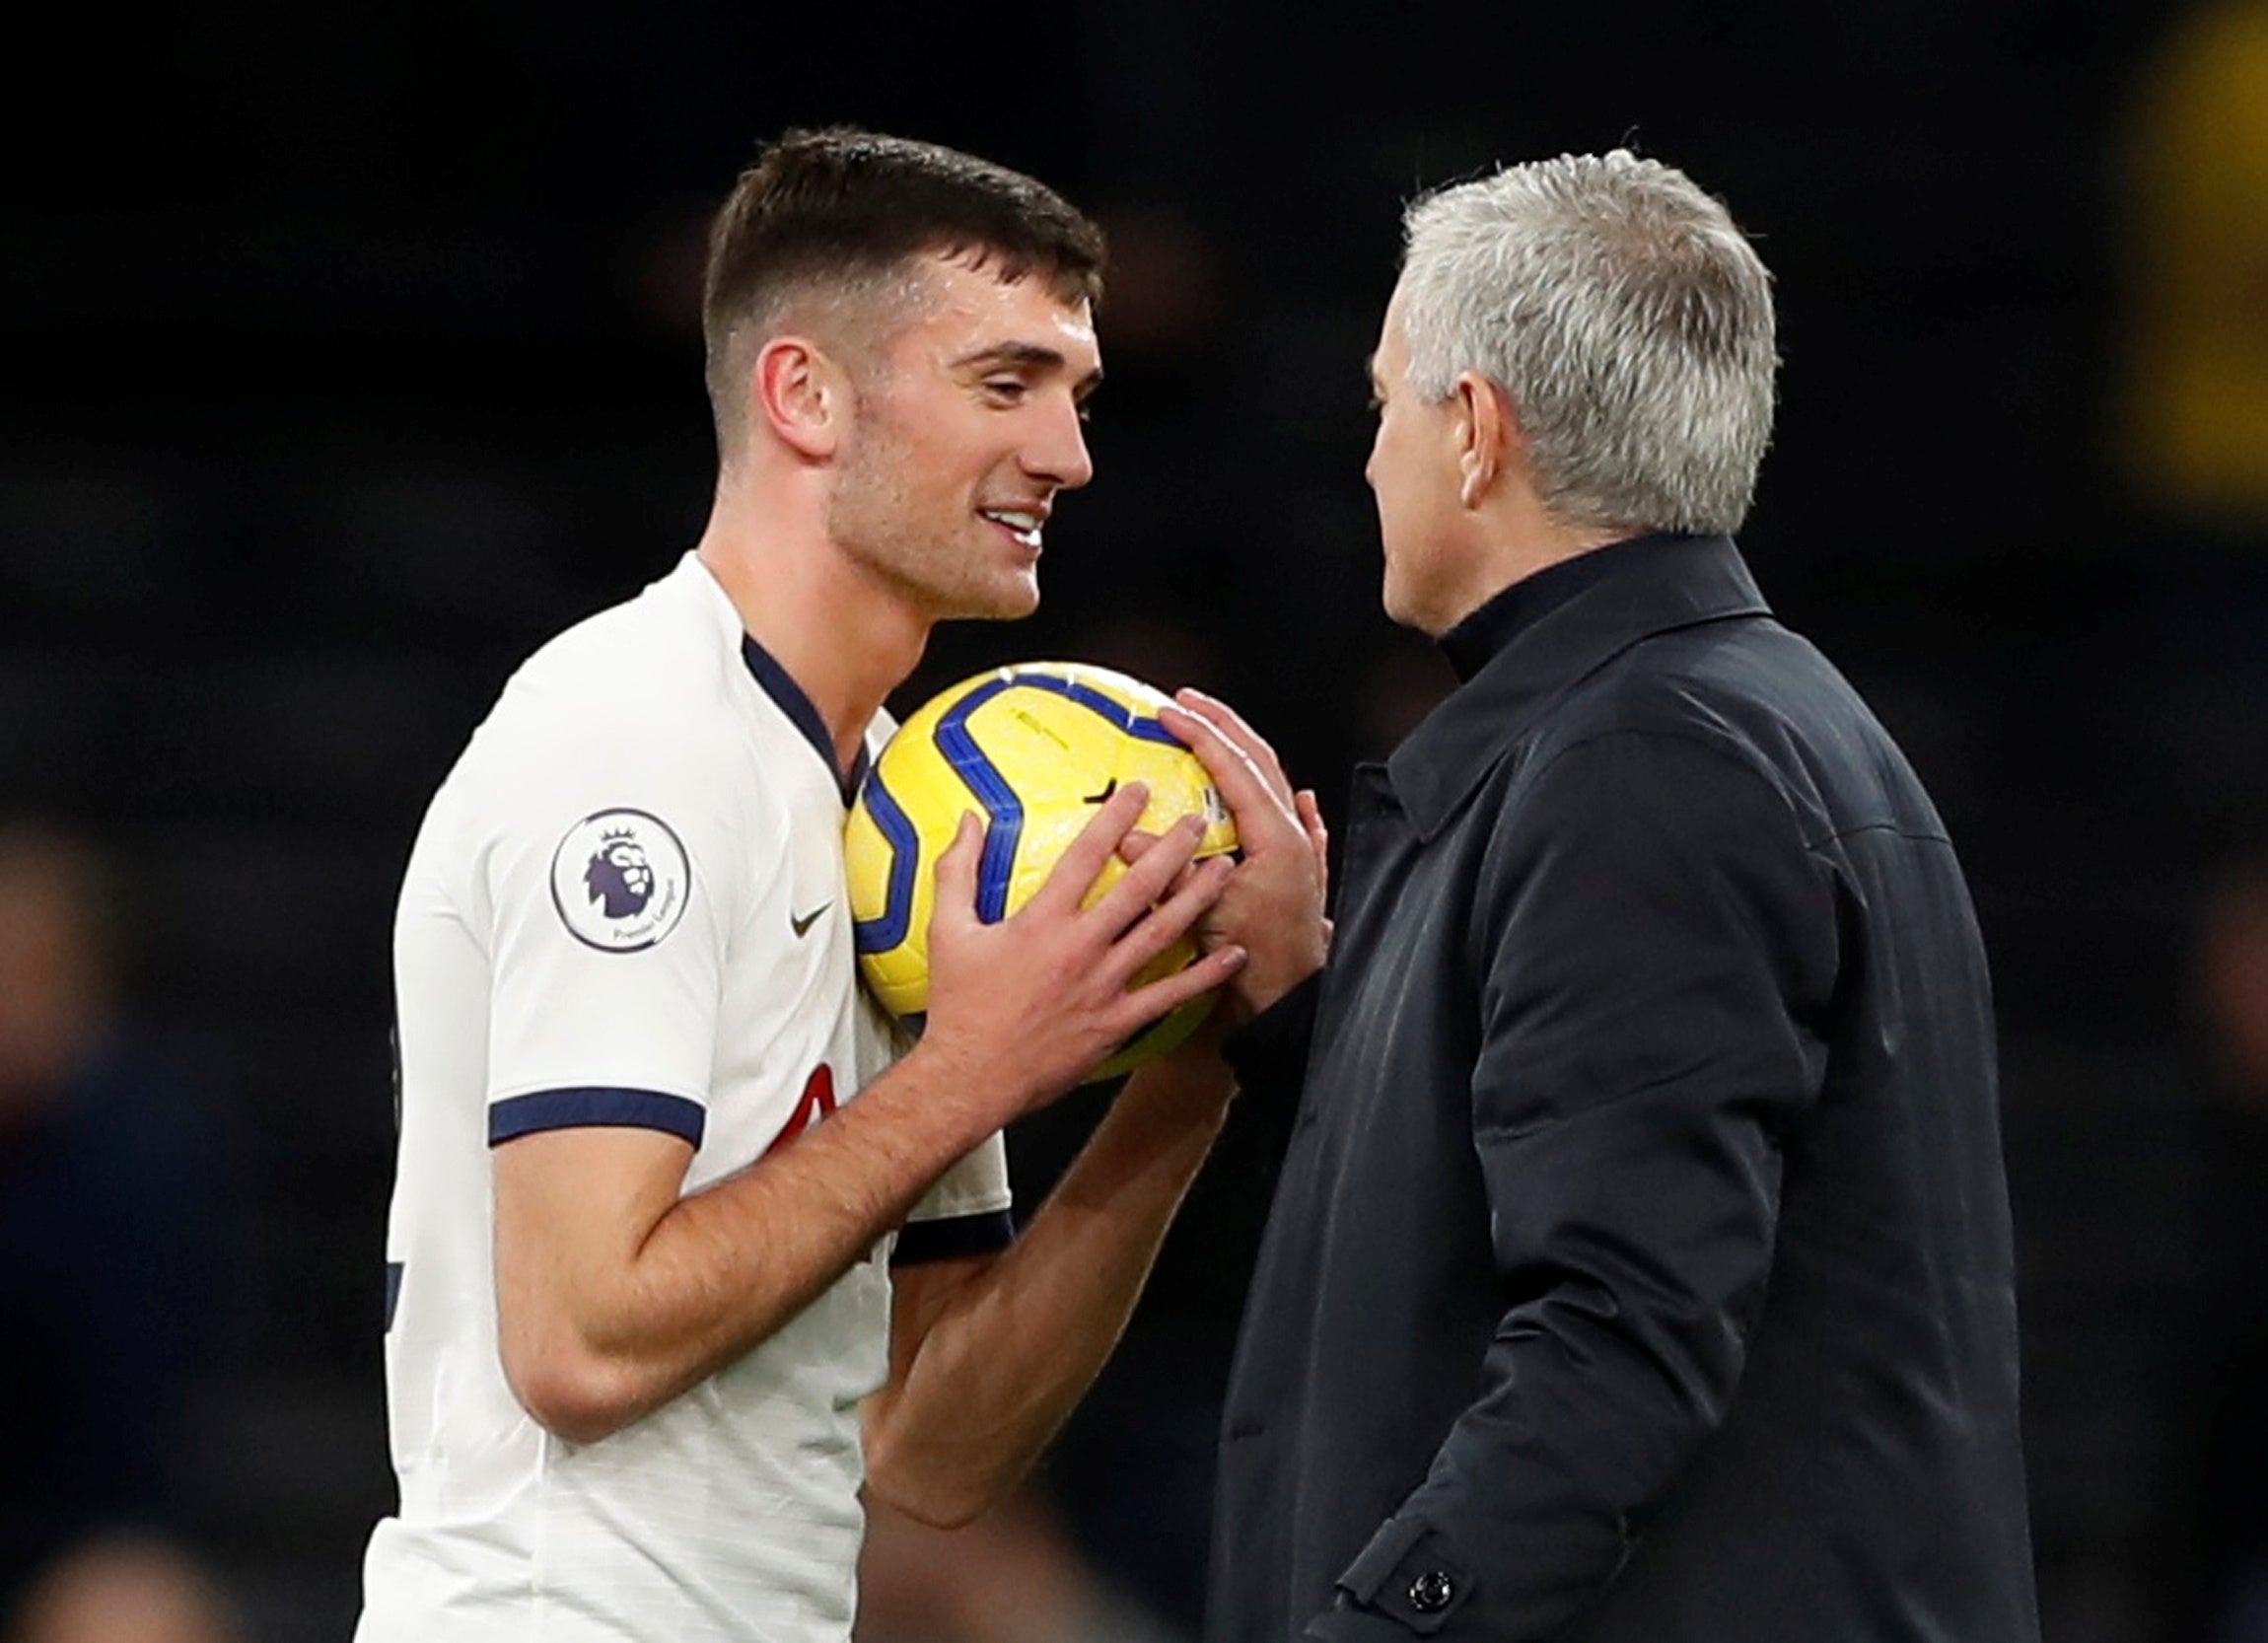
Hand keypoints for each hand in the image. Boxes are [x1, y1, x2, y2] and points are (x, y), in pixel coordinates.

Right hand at [919, 782, 1244, 1117]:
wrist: (971, 1078)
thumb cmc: (960, 1010)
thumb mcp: (948, 930)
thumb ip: (956, 870)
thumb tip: (967, 823)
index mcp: (1042, 922)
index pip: (1086, 856)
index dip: (1115, 818)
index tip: (1137, 791)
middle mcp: (1081, 949)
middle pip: (1139, 887)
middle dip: (1173, 849)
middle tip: (1197, 822)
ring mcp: (1104, 986)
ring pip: (1163, 932)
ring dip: (1198, 898)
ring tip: (1224, 871)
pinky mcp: (1117, 1022)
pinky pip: (1170, 995)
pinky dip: (1205, 975)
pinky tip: (1231, 955)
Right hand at [1151, 688, 1329, 1029]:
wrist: (1286, 1004)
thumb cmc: (1251, 966)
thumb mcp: (1199, 917)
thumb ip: (1165, 874)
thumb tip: (1127, 838)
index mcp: (1275, 839)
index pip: (1234, 767)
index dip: (1199, 734)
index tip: (1168, 710)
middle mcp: (1294, 837)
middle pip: (1260, 760)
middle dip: (1223, 723)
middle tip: (1186, 701)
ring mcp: (1301, 851)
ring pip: (1274, 782)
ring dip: (1243, 751)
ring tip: (1211, 731)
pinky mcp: (1299, 869)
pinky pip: (1291, 816)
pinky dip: (1280, 794)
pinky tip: (1294, 792)